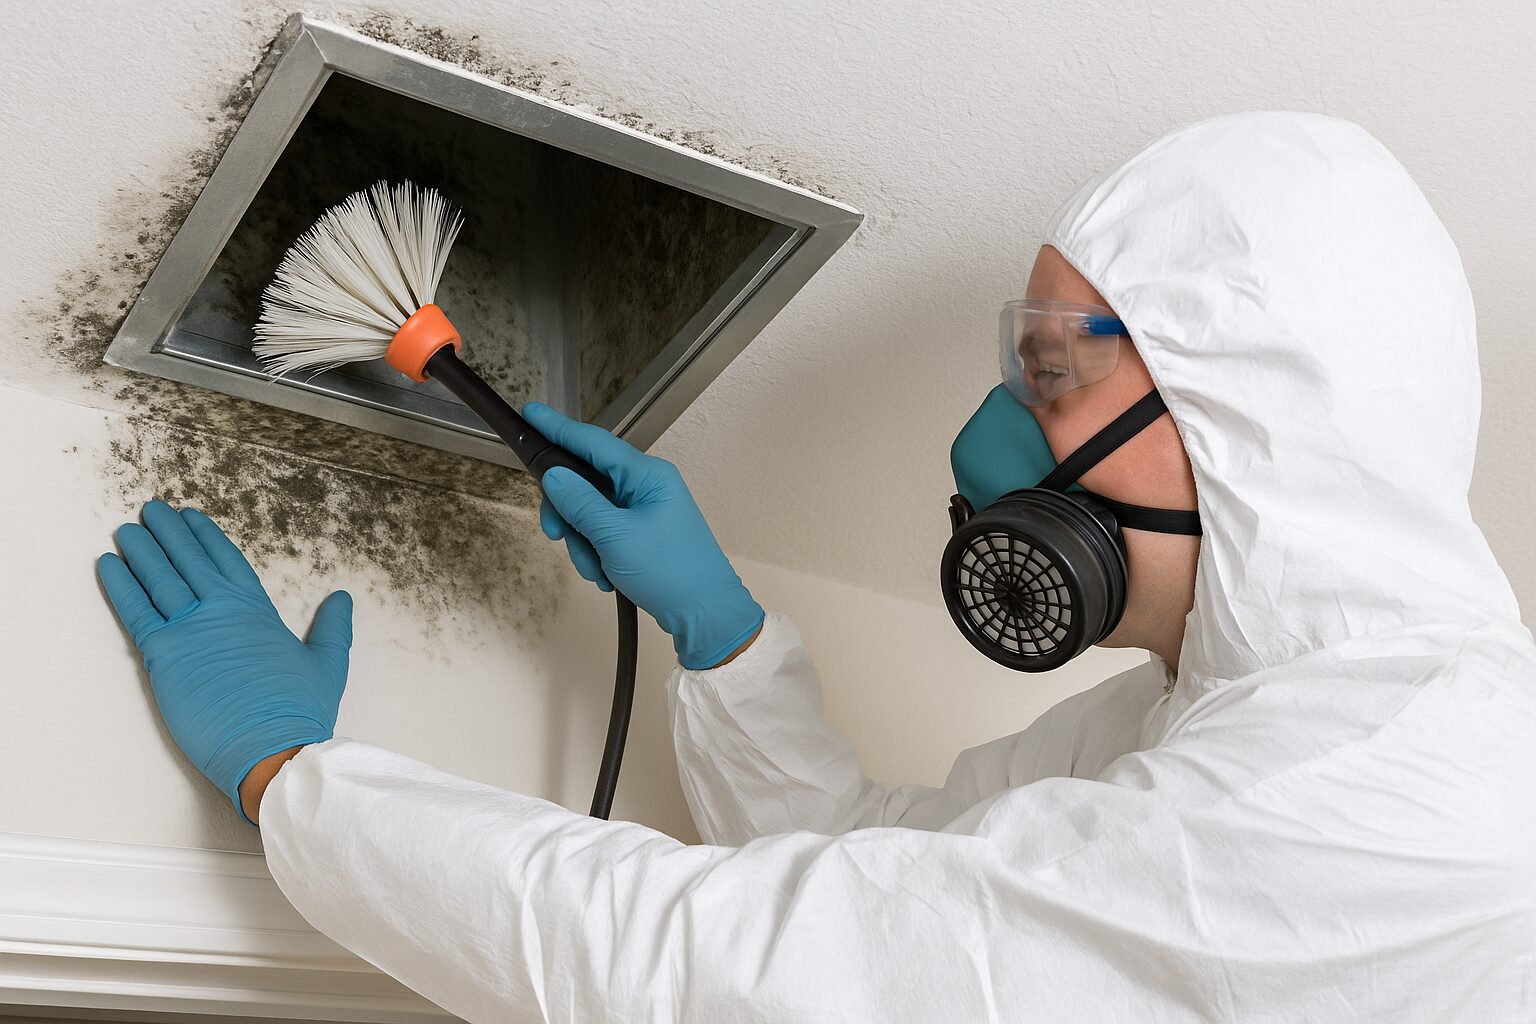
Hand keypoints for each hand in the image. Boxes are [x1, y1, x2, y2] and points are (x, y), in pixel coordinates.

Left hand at [97, 501, 351, 824]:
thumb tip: (342, 598)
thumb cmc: (300, 710)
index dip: (206, 536)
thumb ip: (332, 628)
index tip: (190, 516)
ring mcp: (190, 629)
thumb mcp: (328, 663)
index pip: (227, 559)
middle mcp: (221, 610)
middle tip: (151, 510)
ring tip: (127, 530)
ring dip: (142, 550)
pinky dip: (120, 585)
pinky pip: (136, 611)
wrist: (273, 747)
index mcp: (257, 610)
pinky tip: (108, 564)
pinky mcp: (163, 655)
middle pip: (188, 560)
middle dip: (168, 532)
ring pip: (159, 578)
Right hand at [521, 402, 763, 669]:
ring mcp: (644, 510)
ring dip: (583, 543)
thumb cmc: (669, 571)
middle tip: (556, 535)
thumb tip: (552, 475)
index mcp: (647, 475)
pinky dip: (597, 554)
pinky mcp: (641, 534)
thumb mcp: (616, 537)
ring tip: (596, 572)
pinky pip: (603, 533)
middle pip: (586, 481)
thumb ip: (580, 502)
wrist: (705, 615)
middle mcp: (645, 485)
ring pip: (590, 512)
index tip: (529, 413)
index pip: (594, 442)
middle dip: (568, 512)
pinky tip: (606, 578)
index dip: (558, 429)